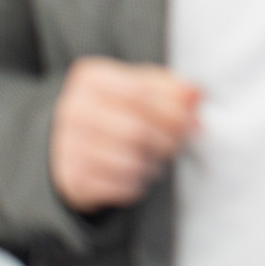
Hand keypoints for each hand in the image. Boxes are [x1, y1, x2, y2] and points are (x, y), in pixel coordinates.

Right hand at [49, 58, 200, 213]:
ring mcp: (67, 146)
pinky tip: (139, 172)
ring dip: (155, 163)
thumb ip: (170, 88)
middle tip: (179, 141)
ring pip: (130, 161)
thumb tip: (197, 94)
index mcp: (91, 80)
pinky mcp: (71, 179)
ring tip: (158, 157)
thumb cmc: (114, 109)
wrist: (69, 141)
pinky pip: (120, 185)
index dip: (174, 108)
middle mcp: (73, 111)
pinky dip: (139, 182)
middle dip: (170, 139)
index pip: (140, 92)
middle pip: (137, 129)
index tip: (193, 118)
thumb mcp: (139, 87)